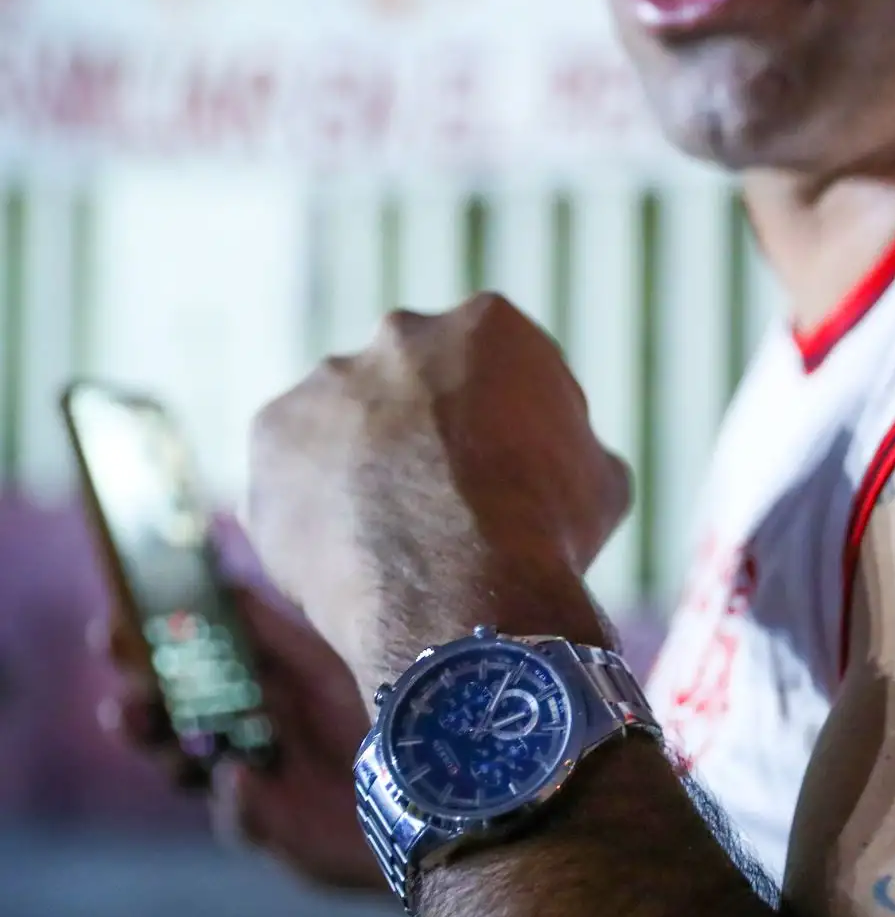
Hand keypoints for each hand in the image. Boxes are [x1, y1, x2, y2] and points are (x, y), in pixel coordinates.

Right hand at [94, 584, 385, 891]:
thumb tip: (221, 567)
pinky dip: (238, 798)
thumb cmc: (370, 715)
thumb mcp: (320, 661)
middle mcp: (231, 736)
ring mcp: (244, 784)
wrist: (421, 786)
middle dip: (136, 706)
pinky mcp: (267, 828)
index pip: (172, 669)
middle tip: (123, 694)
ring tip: (152, 729)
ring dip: (163, 751)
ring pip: (182, 770)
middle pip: (163, 722)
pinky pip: (242, 817)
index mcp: (241, 689)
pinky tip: (237, 775)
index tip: (112, 628)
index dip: (138, 652)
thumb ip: (268, 624)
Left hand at [244, 293, 628, 691]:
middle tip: (444, 499)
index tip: (511, 473)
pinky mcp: (271, 433)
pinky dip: (316, 504)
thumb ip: (569, 447)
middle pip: (415, 382)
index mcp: (490, 325)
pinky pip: (294, 469)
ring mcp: (328, 379)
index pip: (500, 365)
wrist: (461, 590)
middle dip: (426, 430)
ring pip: (347, 422)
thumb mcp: (601, 480)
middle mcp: (401, 333)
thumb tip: (559, 460)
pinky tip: (349, 553)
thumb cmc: (547, 533)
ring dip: (364, 463)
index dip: (509, 424)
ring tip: (391, 537)